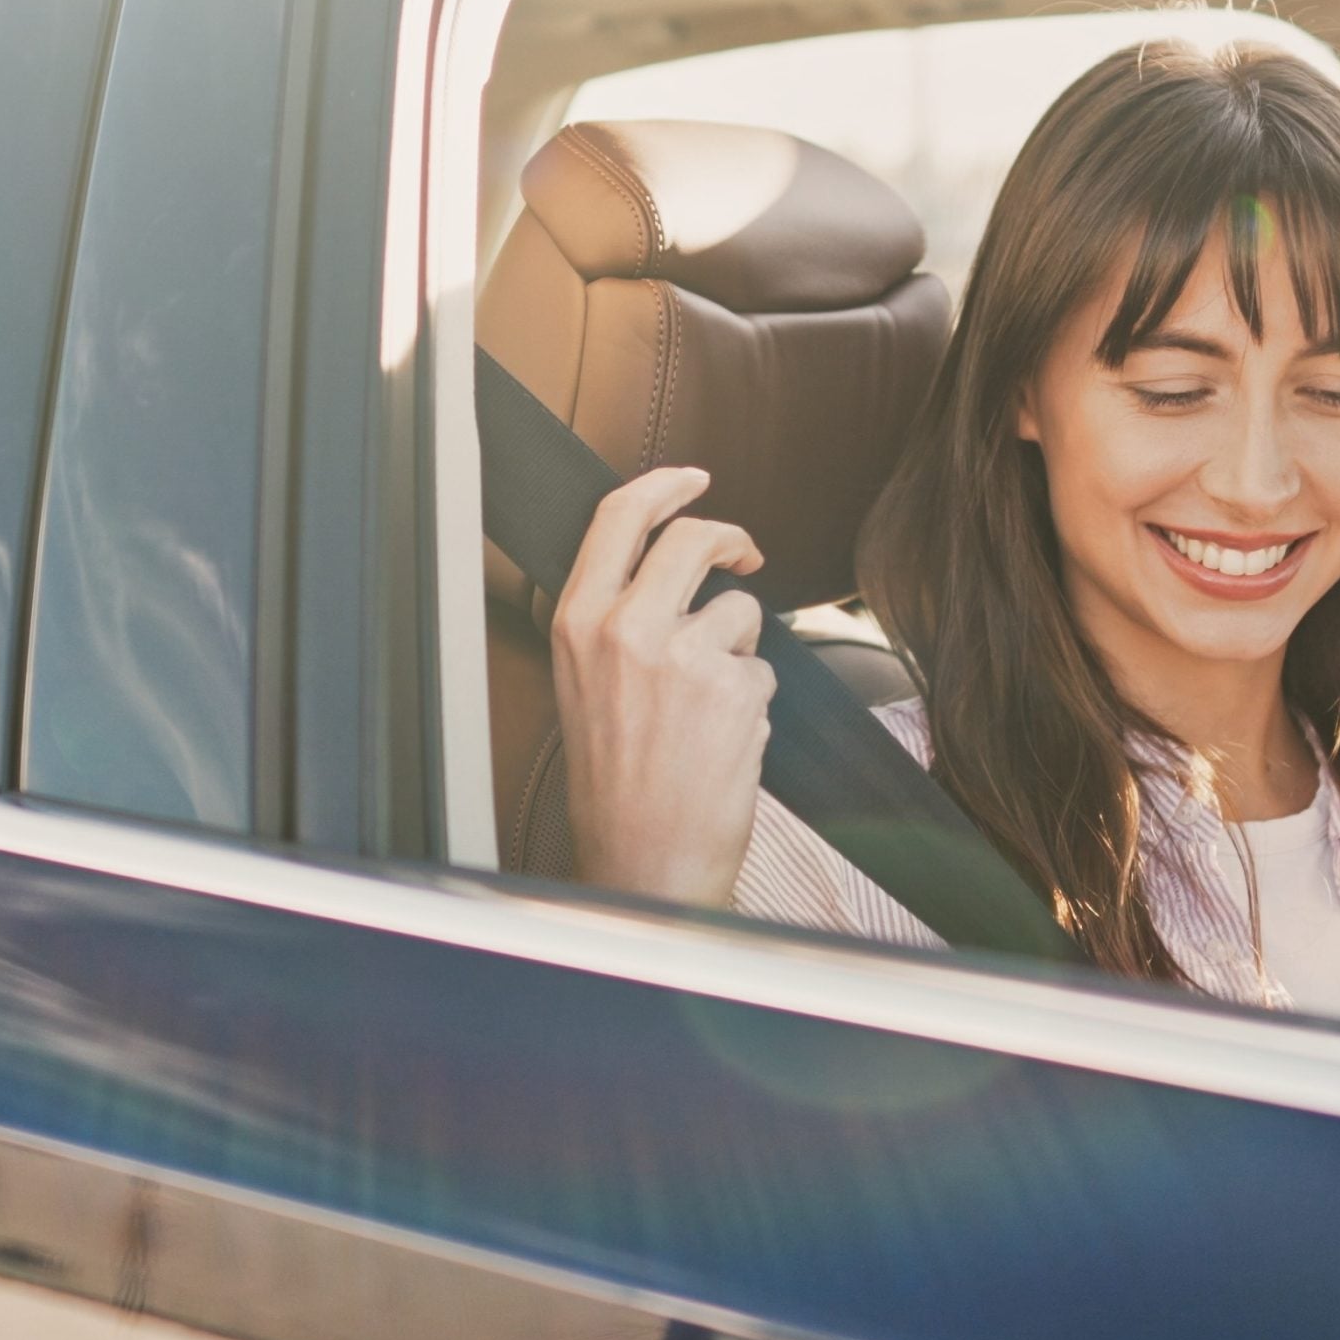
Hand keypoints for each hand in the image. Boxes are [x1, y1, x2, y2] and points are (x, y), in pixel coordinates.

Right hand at [551, 466, 773, 906]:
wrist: (643, 861)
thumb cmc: (613, 781)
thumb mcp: (583, 682)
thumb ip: (614, 617)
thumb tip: (666, 562)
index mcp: (578, 622)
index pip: (620, 517)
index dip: (666, 485)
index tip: (694, 478)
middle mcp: (626, 629)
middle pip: (694, 538)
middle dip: (730, 539)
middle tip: (745, 555)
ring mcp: (684, 656)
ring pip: (739, 611)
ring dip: (737, 650)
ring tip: (705, 709)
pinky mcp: (735, 689)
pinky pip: (761, 669)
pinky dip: (751, 700)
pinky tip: (722, 740)